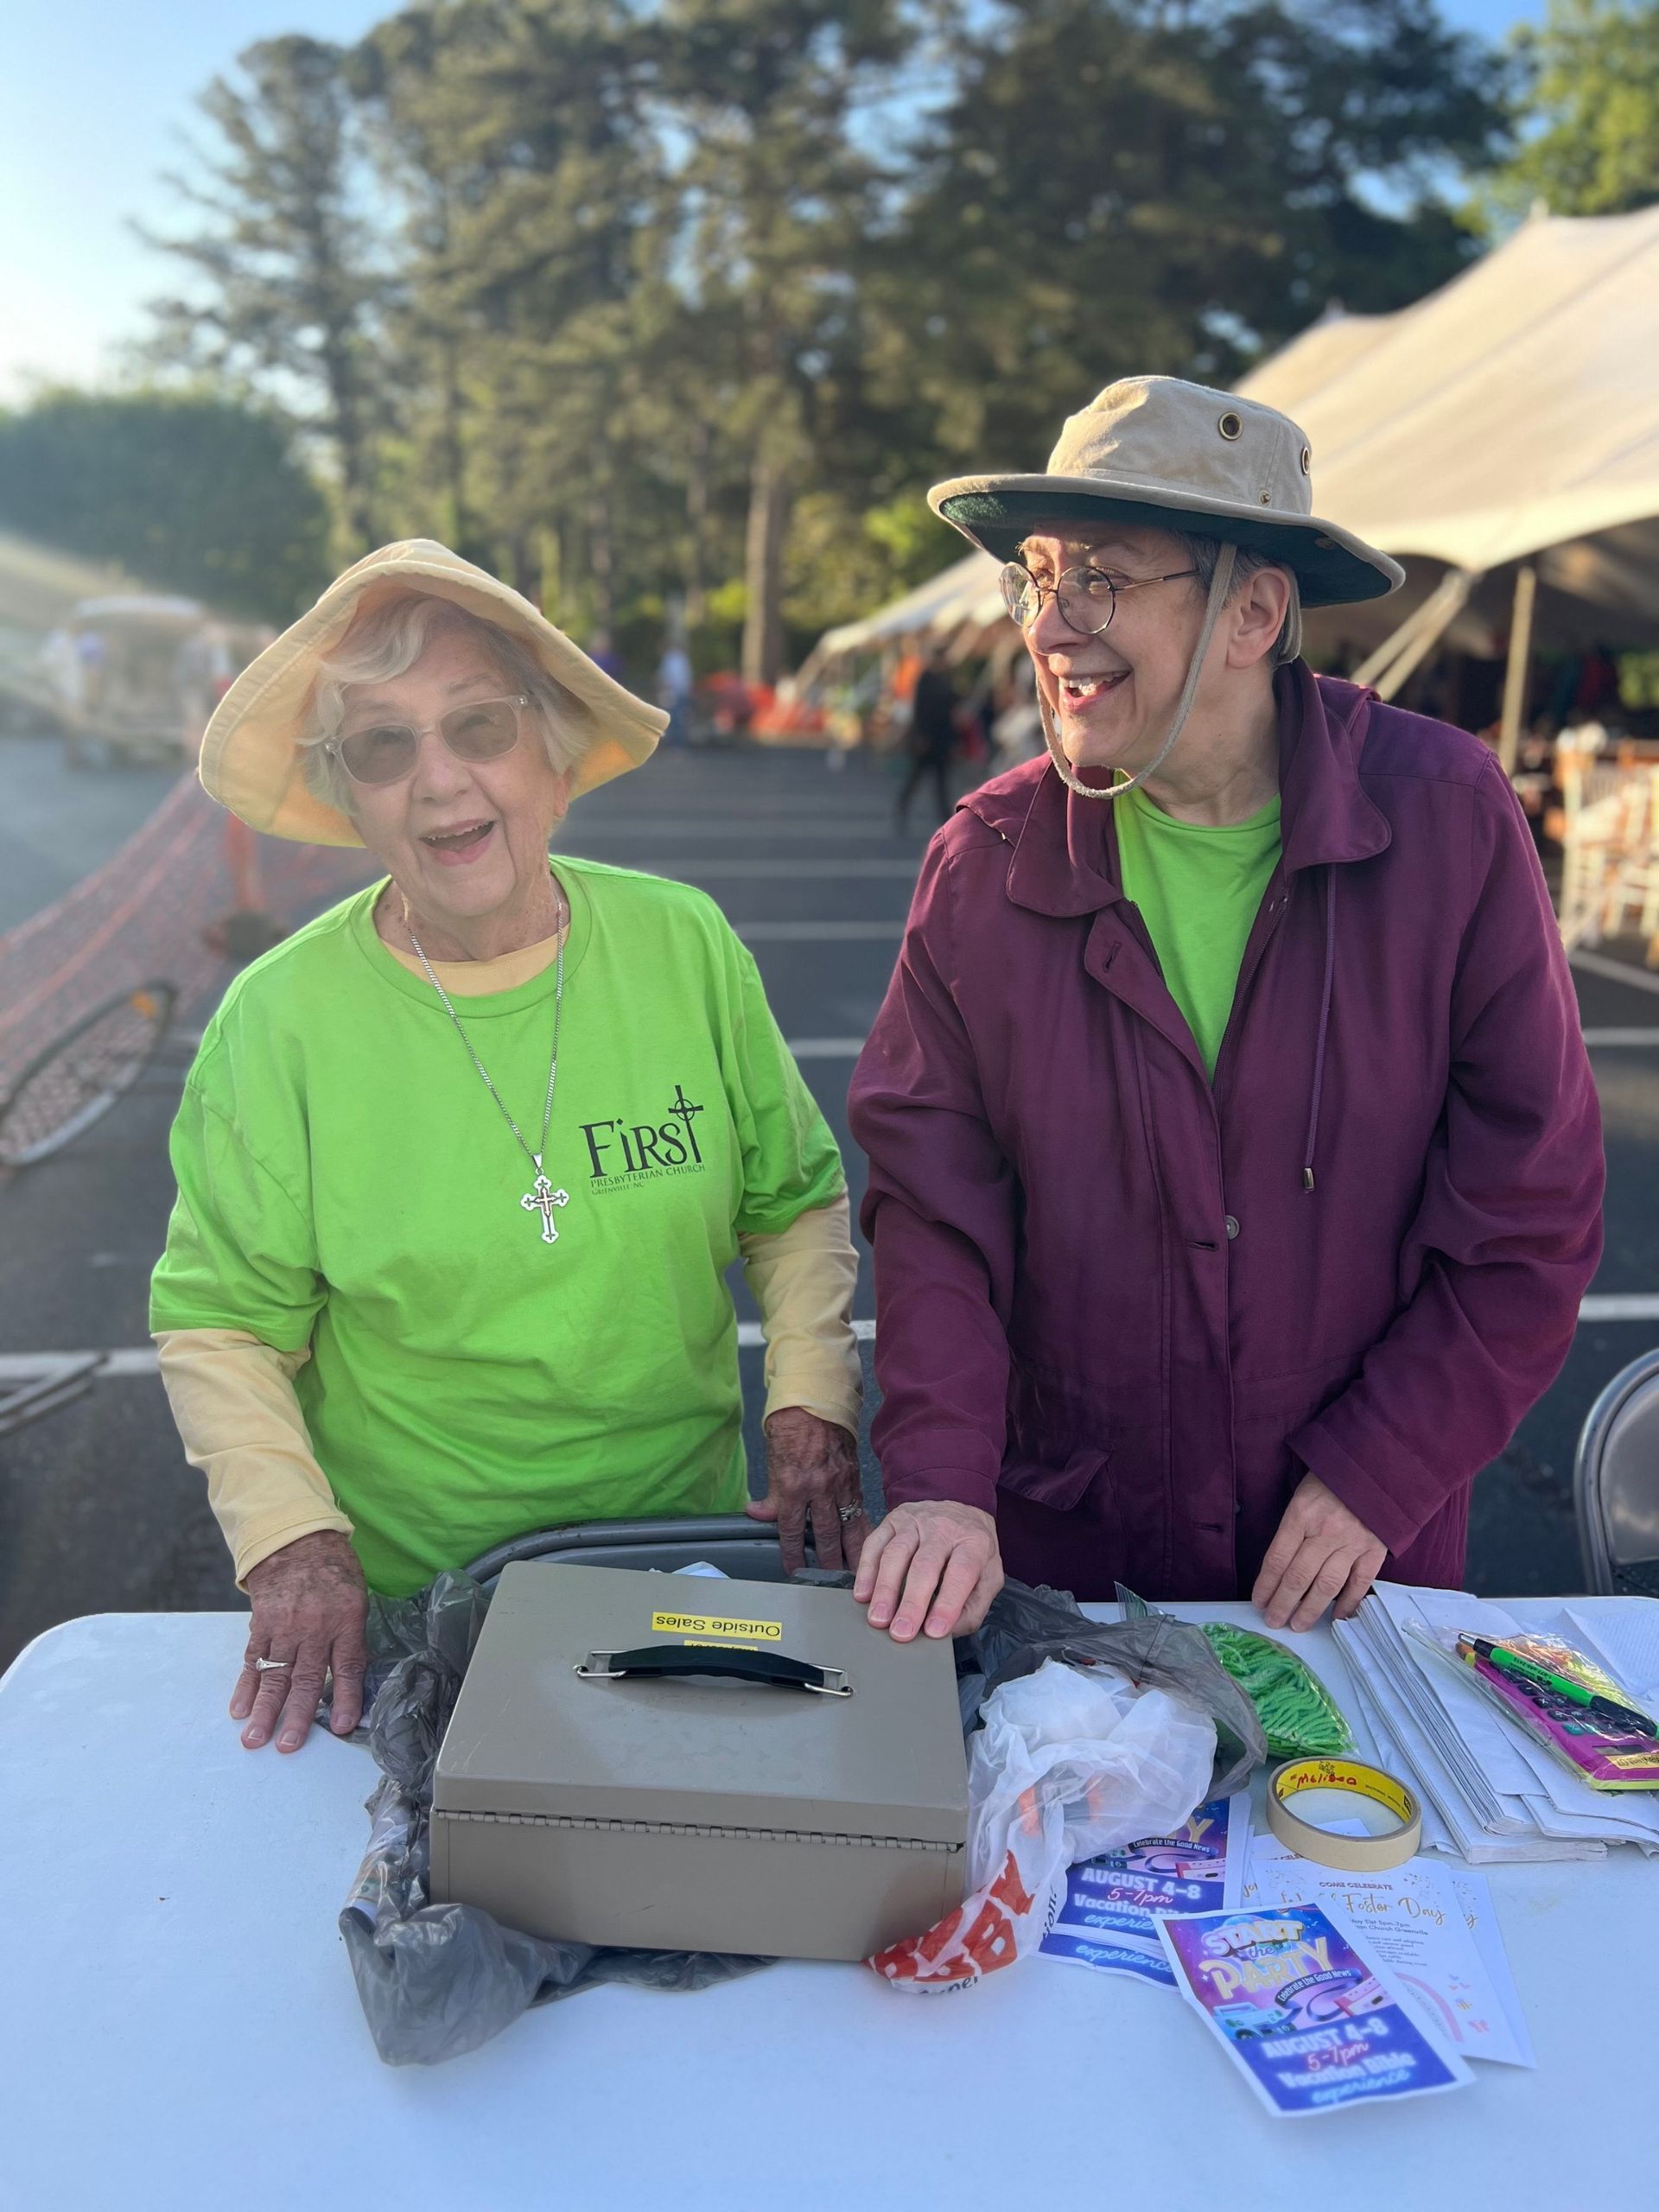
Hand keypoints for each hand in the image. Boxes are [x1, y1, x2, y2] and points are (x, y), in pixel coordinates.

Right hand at [230, 1530, 368, 1753]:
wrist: (297, 1539)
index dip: (347, 1698)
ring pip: (275, 1674)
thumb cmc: (334, 1571)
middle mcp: (314, 1627)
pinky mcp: (261, 1623)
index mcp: (345, 1621)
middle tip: (286, 1746)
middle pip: (306, 1678)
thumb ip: (351, 1640)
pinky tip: (240, 1708)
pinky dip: (246, 1685)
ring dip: (264, 1709)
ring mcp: (284, 1626)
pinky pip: (253, 1659)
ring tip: (254, 1738)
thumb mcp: (356, 1600)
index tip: (344, 1727)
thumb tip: (348, 1682)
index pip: (348, 1666)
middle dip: (297, 1715)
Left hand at [746, 1408, 865, 1572]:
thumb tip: (758, 1514)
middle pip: (824, 1536)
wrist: (816, 1399)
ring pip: (848, 1527)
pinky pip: (861, 1510)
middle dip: (827, 1562)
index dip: (792, 1554)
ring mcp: (841, 1484)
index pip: (791, 1530)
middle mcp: (819, 1489)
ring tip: (857, 1576)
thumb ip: (771, 1493)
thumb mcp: (773, 1460)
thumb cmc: (790, 1425)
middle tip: (830, 1582)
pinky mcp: (855, 1478)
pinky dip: (865, 1529)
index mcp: (793, 1485)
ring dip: (852, 1553)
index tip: (793, 1571)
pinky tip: (869, 1544)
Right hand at [854, 1500, 1002, 1642]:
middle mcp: (944, 1527)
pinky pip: (875, 1544)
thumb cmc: (972, 1551)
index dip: (947, 1604)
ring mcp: (916, 1521)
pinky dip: (866, 1571)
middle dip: (911, 1602)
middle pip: (924, 1565)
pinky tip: (863, 1595)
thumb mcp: (989, 1577)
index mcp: (974, 1542)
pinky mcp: (893, 1520)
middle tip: (901, 1632)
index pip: (961, 1573)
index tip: (934, 1632)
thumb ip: (974, 1607)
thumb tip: (947, 1631)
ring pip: (896, 1553)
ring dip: (885, 1589)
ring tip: (878, 1618)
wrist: (961, 1510)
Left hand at [1252, 1473, 1386, 1631]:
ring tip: (1298, 1625)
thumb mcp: (1303, 1492)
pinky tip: (1336, 1617)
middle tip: (1273, 1621)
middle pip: (1298, 1577)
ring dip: (1310, 1610)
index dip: (1266, 1585)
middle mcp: (1325, 1531)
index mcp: (1301, 1514)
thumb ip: (1293, 1525)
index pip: (1277, 1558)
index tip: (1258, 1602)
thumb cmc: (1333, 1476)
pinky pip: (1360, 1583)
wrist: (1377, 1463)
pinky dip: (1348, 1603)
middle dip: (1282, 1604)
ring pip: (1327, 1586)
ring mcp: (1353, 1542)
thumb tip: (1279, 1564)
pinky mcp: (1375, 1549)